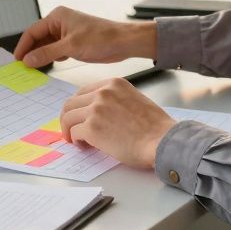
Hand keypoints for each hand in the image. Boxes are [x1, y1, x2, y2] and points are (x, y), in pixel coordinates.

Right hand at [14, 6, 156, 67]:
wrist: (122, 42)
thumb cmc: (101, 38)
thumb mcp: (70, 47)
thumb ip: (47, 53)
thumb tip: (28, 60)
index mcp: (57, 17)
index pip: (32, 32)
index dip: (23, 46)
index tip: (17, 61)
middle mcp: (60, 23)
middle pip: (38, 39)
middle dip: (31, 52)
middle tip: (22, 68)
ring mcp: (66, 33)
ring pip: (46, 46)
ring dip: (41, 56)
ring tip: (32, 70)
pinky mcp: (73, 43)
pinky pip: (56, 50)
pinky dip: (50, 58)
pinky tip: (47, 67)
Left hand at [59, 78, 175, 167]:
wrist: (162, 141)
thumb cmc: (155, 127)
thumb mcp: (135, 100)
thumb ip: (116, 100)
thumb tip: (100, 112)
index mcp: (114, 84)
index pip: (83, 91)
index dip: (78, 106)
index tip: (78, 116)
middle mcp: (103, 92)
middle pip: (71, 103)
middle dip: (68, 117)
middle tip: (71, 129)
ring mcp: (96, 109)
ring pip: (68, 117)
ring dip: (69, 129)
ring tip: (75, 140)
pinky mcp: (92, 128)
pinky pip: (74, 133)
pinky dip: (76, 140)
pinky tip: (84, 146)